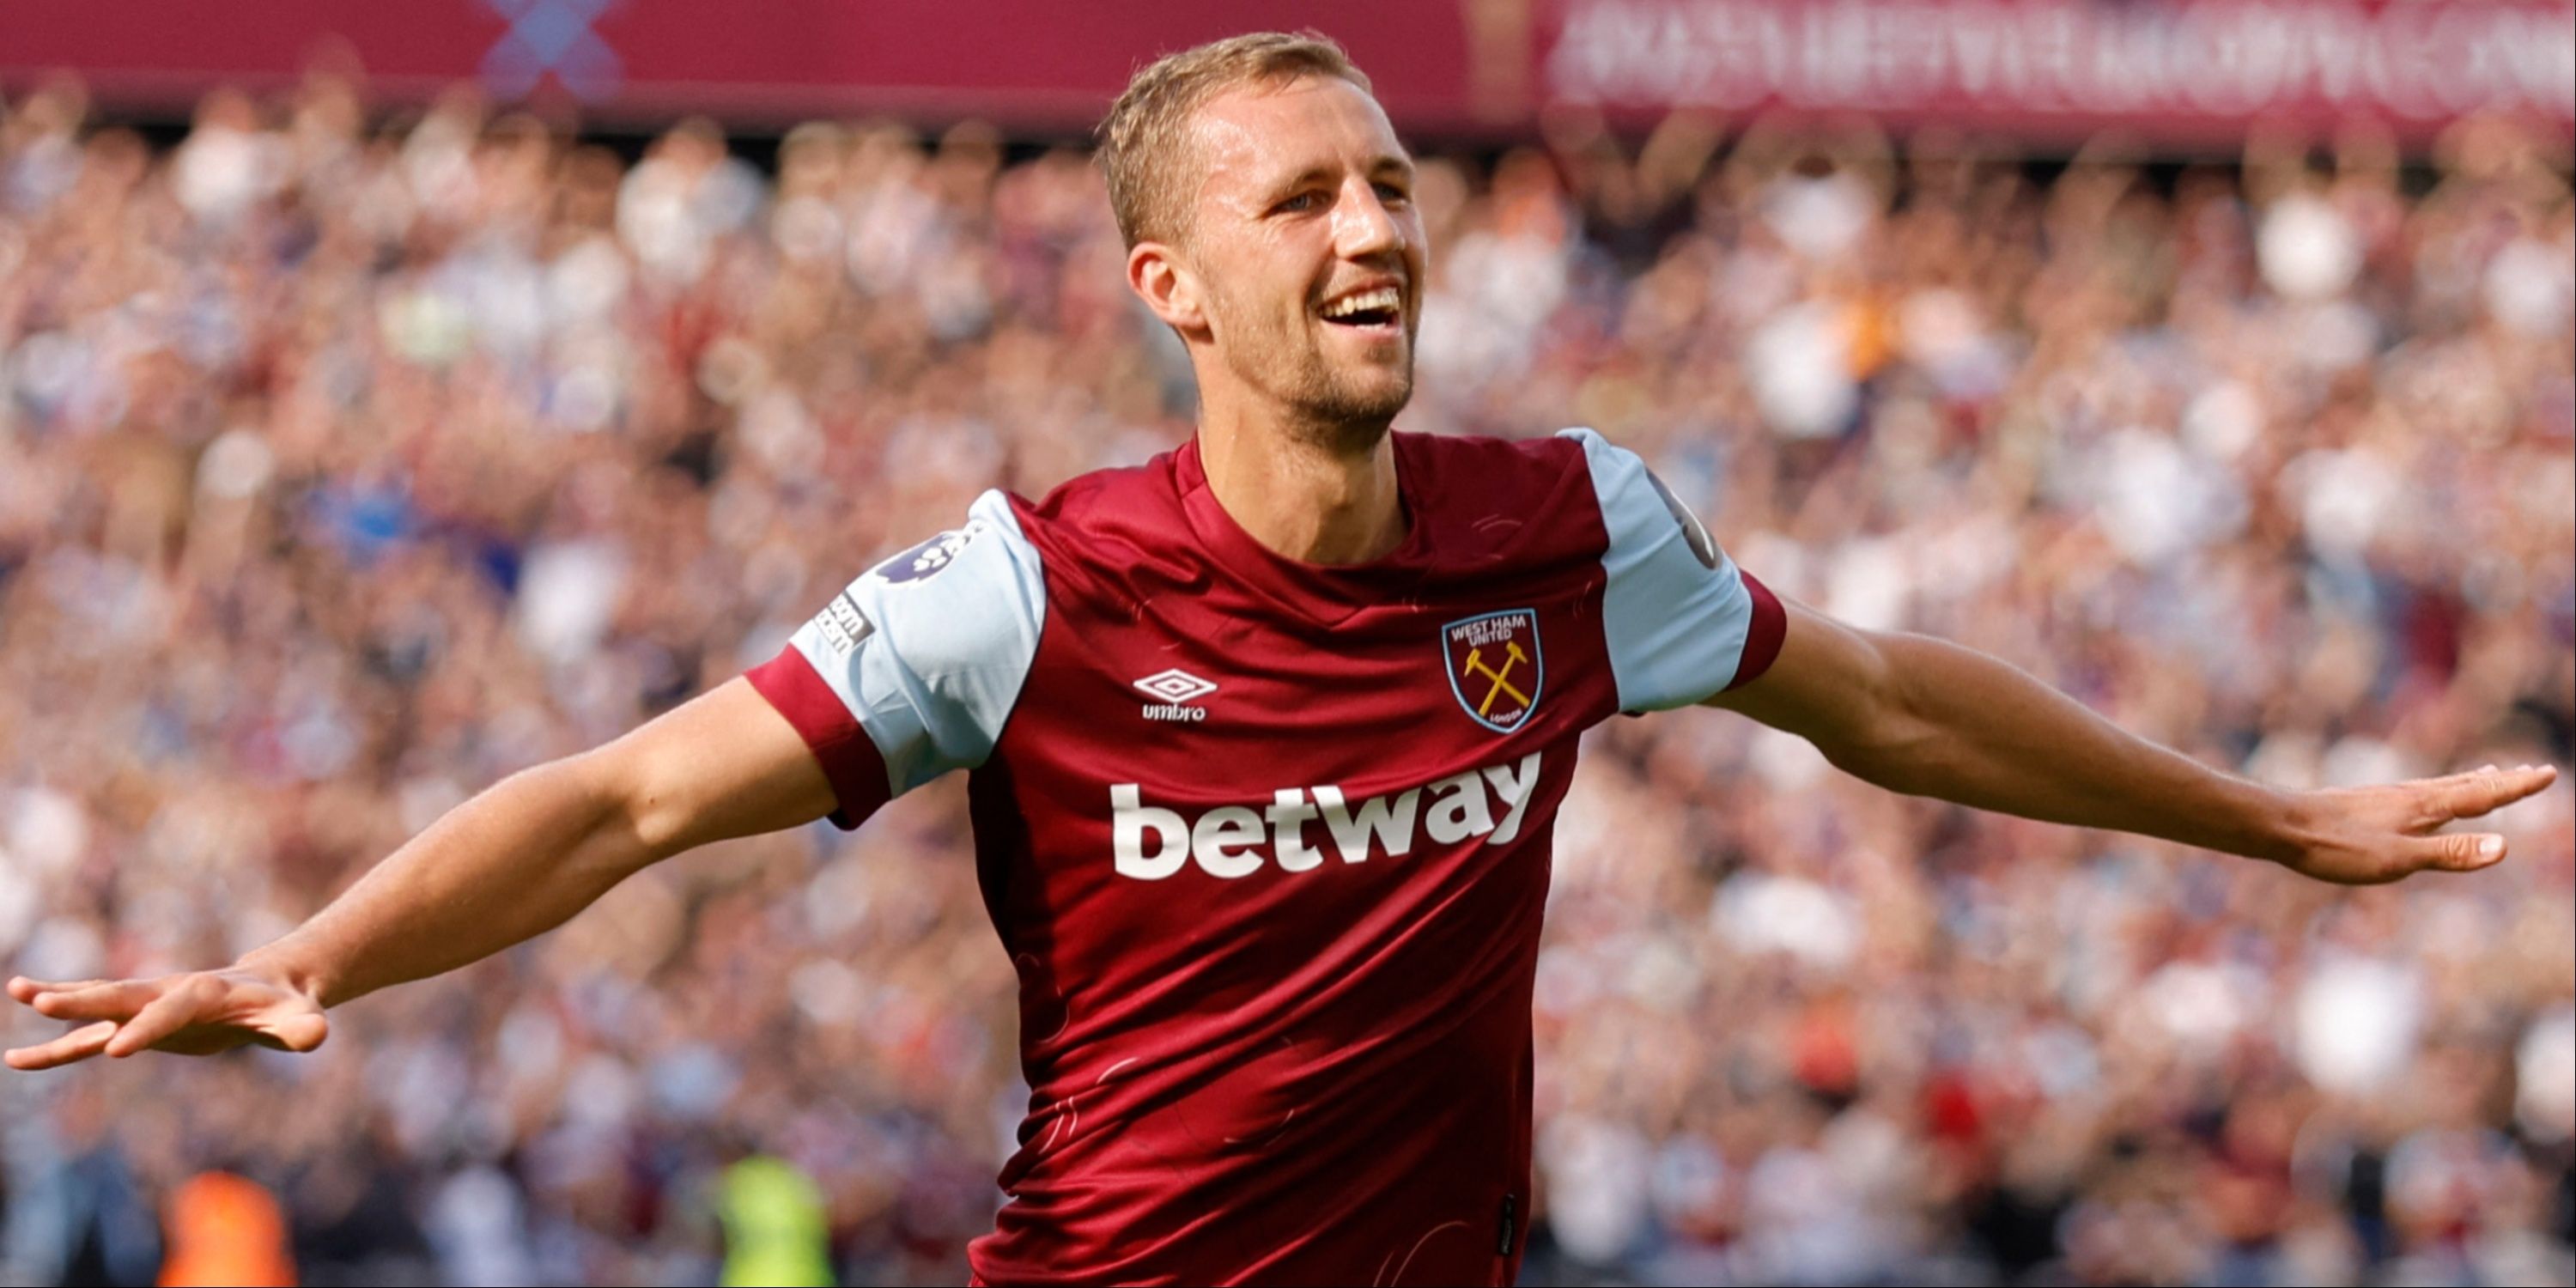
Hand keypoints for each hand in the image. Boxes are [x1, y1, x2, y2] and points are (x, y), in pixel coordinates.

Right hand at [4, 967, 328, 1071]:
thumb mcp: (300, 1018)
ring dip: (59, 1001)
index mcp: (205, 993)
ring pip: (97, 1006)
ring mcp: (147, 1007)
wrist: (270, 988)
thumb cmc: (285, 1006)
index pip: (172, 1011)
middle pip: (122, 995)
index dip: (147, 1029)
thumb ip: (303, 1028)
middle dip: (84, 999)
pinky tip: (17, 1058)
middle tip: (38, 1000)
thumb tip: (316, 1036)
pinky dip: (55, 1044)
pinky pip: (88, 1036)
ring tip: (16, 991)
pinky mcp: (135, 1025)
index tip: (117, 1051)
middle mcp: (168, 993)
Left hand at [2279, 763, 2557, 884]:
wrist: (2283, 826)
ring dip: (2472, 780)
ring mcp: (2389, 797)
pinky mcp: (2369, 803)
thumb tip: (2504, 847)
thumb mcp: (2398, 860)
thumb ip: (2450, 854)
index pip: (2482, 796)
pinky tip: (2426, 796)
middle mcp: (2411, 795)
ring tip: (2490, 773)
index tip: (2548, 772)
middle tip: (2532, 770)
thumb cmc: (2338, 848)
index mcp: (2425, 807)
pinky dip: (2440, 788)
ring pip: (2442, 785)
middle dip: (2502, 780)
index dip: (2516, 787)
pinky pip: (2418, 791)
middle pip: (2467, 785)